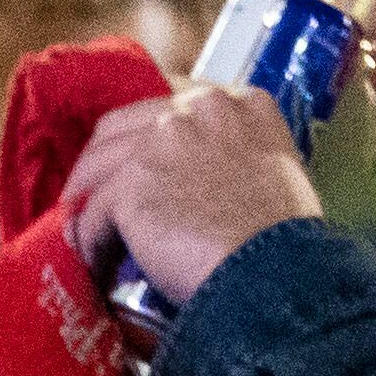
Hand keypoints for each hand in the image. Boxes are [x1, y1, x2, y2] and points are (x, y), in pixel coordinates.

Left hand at [59, 79, 326, 317]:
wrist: (277, 272)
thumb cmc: (285, 240)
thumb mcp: (274, 170)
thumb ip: (235, 155)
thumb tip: (197, 179)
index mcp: (242, 102)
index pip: (171, 108)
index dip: (149, 141)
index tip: (141, 170)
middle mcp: (200, 108)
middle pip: (121, 128)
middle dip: (103, 165)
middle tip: (96, 200)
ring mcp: (162, 141)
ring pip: (98, 168)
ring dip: (89, 204)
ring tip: (89, 236)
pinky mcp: (131, 183)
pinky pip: (92, 214)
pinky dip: (91, 241)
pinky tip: (98, 264)